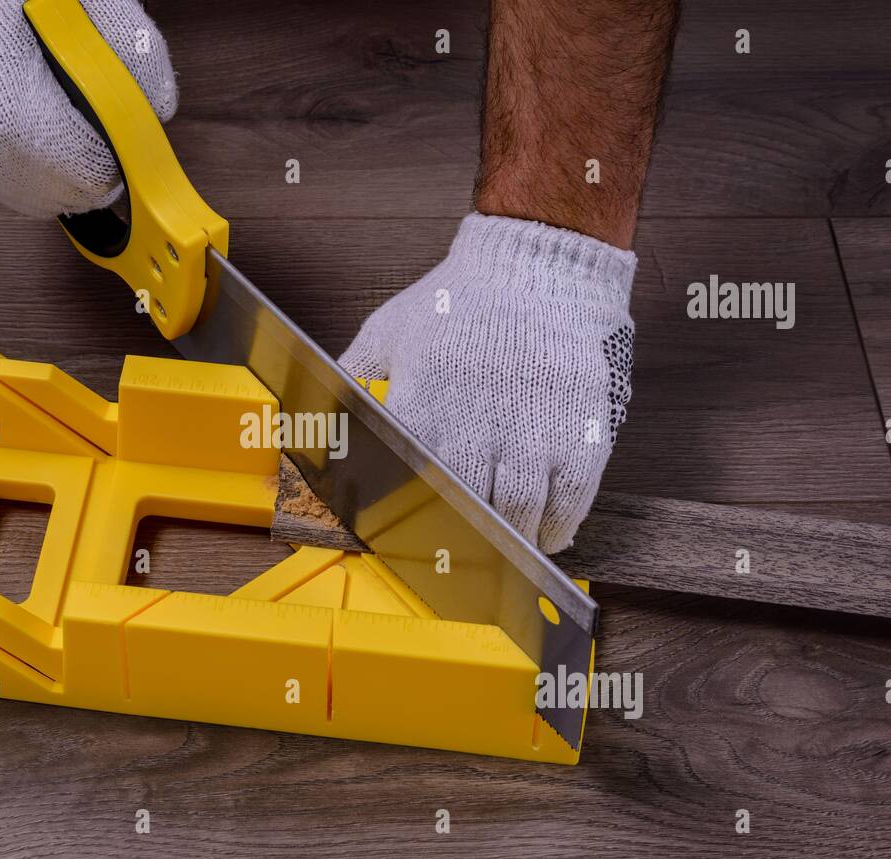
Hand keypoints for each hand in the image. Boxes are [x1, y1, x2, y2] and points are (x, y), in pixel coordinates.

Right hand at [0, 0, 175, 217]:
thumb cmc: (10, 0)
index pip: (93, 175)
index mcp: (12, 113)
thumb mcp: (88, 8)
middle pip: (77, 196)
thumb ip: (136, 54)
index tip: (120, 126)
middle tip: (99, 124)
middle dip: (100, 165)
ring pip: (55, 203)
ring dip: (76, 175)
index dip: (118, 154)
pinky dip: (50, 178)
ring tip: (74, 128)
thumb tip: (159, 108)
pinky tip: (51, 138)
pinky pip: (29, 197)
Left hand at [339, 214, 636, 553]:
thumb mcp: (388, 333)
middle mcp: (478, 421)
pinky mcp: (579, 428)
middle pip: (468, 509)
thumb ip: (353, 378)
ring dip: (509, 542)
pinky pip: (569, 497)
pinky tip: (543, 534)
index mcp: (424, 402)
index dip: (409, 519)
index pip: (408, 483)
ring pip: (521, 512)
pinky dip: (555, 526)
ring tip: (501, 551)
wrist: (532, 268)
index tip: (409, 540)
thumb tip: (311, 414)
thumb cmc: (456, 303)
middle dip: (462, 541)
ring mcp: (533, 428)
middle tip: (458, 560)